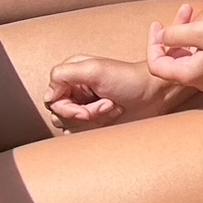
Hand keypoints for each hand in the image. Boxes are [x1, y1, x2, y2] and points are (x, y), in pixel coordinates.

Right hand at [44, 54, 181, 129]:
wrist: (154, 94)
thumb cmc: (129, 79)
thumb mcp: (95, 70)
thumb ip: (64, 74)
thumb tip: (48, 95)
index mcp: (72, 74)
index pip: (51, 98)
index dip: (68, 107)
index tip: (88, 106)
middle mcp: (74, 90)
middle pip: (59, 115)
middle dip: (85, 114)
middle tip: (108, 104)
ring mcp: (83, 106)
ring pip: (70, 126)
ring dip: (94, 119)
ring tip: (113, 107)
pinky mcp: (93, 121)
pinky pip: (81, 133)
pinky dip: (98, 126)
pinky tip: (114, 115)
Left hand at [145, 2, 202, 92]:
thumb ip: (176, 35)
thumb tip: (161, 38)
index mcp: (190, 74)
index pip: (156, 65)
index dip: (152, 43)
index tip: (158, 23)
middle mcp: (201, 81)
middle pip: (176, 59)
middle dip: (178, 32)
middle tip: (186, 11)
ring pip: (196, 53)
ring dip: (199, 30)